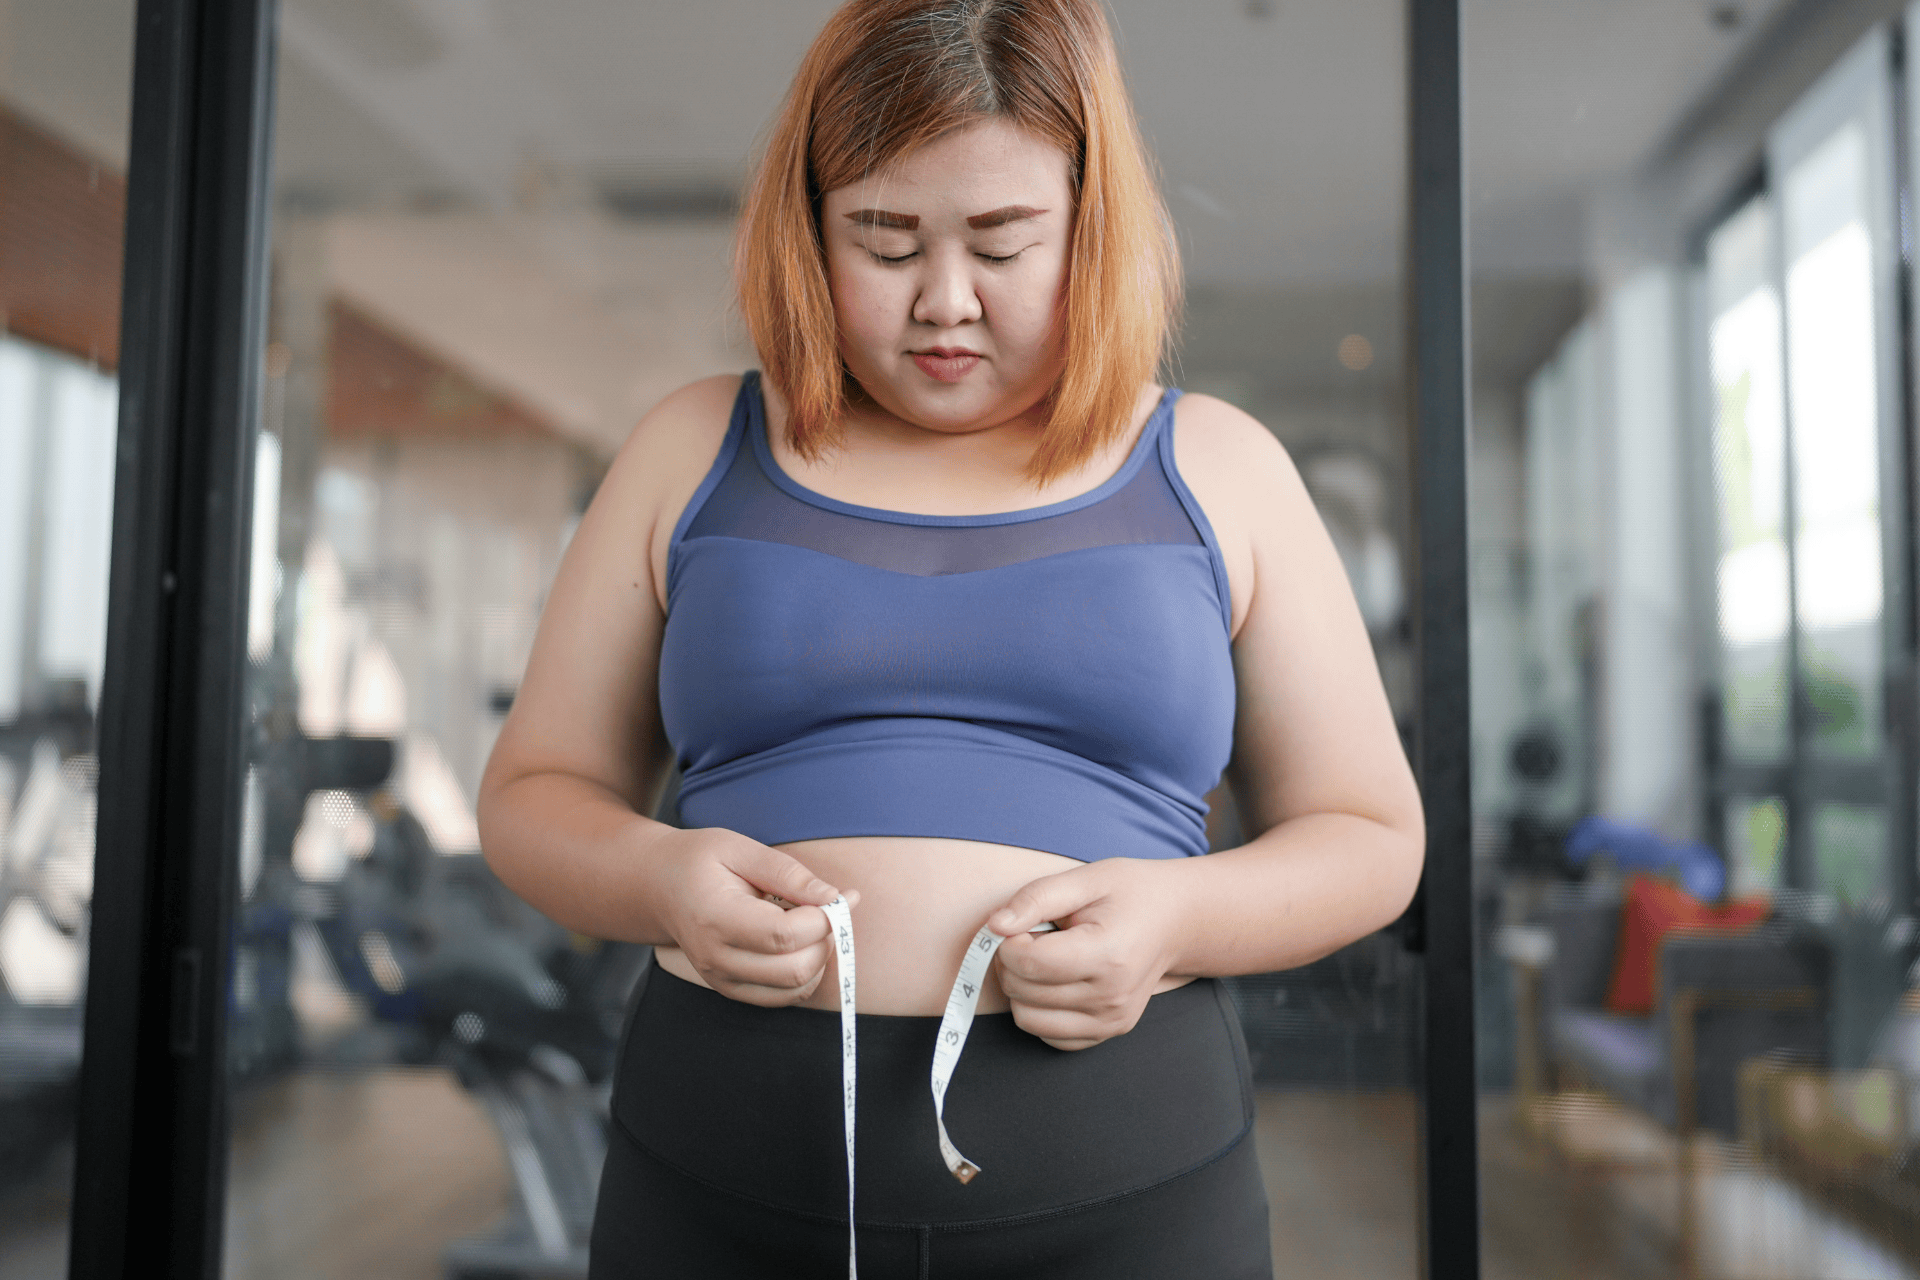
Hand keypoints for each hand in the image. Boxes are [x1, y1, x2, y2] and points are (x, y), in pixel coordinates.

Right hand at [654, 826, 854, 1006]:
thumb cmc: (700, 861)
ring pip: (794, 989)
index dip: (824, 919)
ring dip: (819, 958)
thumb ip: (788, 873)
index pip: (784, 935)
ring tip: (810, 923)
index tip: (841, 896)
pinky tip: (800, 943)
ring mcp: (721, 980)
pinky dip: (806, 973)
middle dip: (827, 939)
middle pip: (794, 969)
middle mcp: (715, 958)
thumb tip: (835, 897)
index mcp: (715, 917)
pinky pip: (784, 997)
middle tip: (828, 909)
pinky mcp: (731, 990)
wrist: (659, 887)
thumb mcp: (741, 848)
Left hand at [988, 858, 1185, 1050]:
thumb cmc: (1131, 894)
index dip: (1007, 940)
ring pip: (1027, 1018)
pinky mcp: (1108, 1032)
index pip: (1028, 963)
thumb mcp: (1087, 879)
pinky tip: (1055, 982)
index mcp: (1108, 955)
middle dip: (1011, 961)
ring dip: (1021, 988)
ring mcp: (1111, 1021)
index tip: (1020, 923)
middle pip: (1022, 991)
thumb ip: (1036, 898)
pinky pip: (1048, 1035)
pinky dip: (1039, 1010)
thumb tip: (994, 926)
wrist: (1176, 920)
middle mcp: (1111, 997)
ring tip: (1044, 959)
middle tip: (1033, 935)